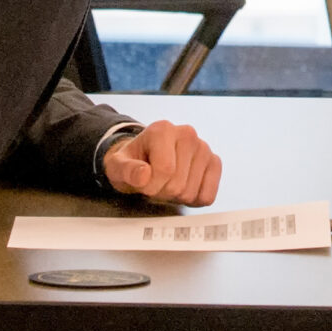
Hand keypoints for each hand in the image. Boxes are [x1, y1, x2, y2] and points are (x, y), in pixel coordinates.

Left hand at [101, 121, 222, 205]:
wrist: (144, 160)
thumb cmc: (132, 163)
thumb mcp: (117, 166)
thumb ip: (126, 170)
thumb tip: (143, 175)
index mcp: (163, 130)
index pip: (165, 170)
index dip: (151, 186)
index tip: (142, 183)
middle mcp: (187, 134)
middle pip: (178, 184)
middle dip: (162, 192)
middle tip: (154, 183)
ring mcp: (204, 148)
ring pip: (192, 192)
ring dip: (176, 197)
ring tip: (167, 183)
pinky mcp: (214, 162)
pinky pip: (208, 195)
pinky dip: (193, 200)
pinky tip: (182, 187)